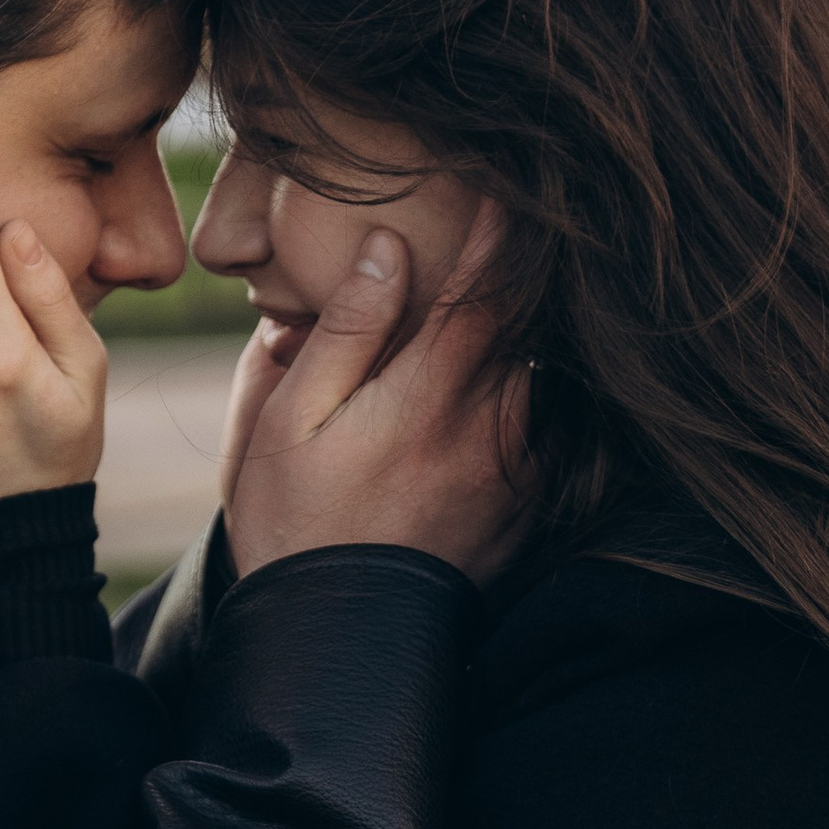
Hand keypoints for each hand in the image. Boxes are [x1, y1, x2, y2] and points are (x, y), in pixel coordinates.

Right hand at [225, 204, 531, 586]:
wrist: (334, 648)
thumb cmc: (293, 524)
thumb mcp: (289, 420)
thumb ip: (347, 330)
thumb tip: (389, 247)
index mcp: (429, 396)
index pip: (486, 286)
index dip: (501, 227)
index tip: (508, 180)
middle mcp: (491, 429)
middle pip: (525, 326)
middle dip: (513, 278)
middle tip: (496, 235)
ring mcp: (517, 473)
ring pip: (535, 376)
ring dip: (513, 340)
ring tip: (473, 323)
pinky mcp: (525, 510)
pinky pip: (540, 431)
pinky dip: (520, 399)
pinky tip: (484, 396)